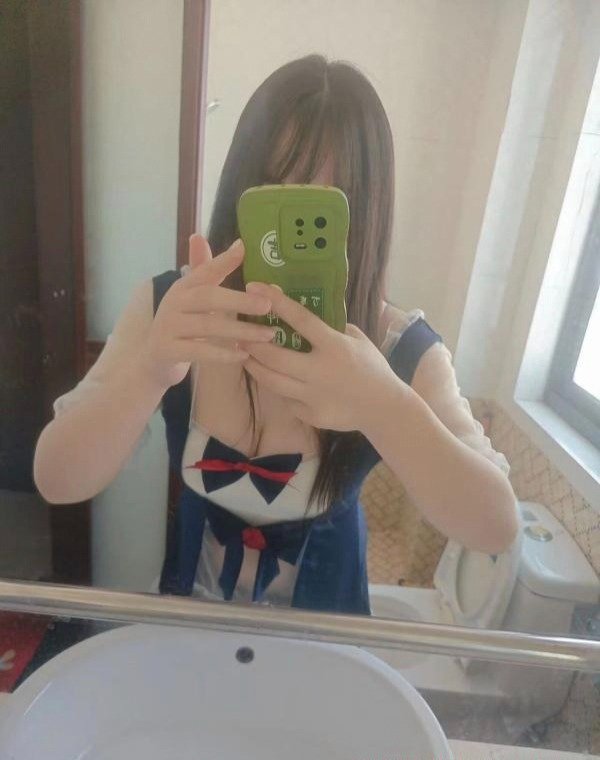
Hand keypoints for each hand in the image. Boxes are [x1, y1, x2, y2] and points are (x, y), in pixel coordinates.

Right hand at [139, 236, 274, 388]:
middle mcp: (174, 302)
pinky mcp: (168, 350)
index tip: (243, 249)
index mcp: (183, 286)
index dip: (222, 260)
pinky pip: (199, 351)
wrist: (152, 357)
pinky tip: (244, 355)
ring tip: (267, 334)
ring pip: (208, 326)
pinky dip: (223, 354)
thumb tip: (230, 242)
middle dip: (240, 301)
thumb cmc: (180, 323)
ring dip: (240, 331)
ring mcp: (169, 327)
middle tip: (267, 305)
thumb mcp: (191, 296)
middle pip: (208, 297)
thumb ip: (209, 271)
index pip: (204, 270)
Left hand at [242, 282, 408, 431]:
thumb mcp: (358, 339)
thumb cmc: (371, 367)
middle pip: (275, 357)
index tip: (255, 287)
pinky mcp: (311, 415)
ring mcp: (314, 396)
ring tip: (245, 357)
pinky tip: (273, 381)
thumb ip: (333, 328)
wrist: (383, 407)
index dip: (276, 302)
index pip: (301, 320)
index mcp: (335, 347)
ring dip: (254, 367)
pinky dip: (279, 389)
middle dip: (252, 344)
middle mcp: (321, 372)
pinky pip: (286, 400)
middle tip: (240, 335)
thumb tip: (304, 313)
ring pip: (272, 381)